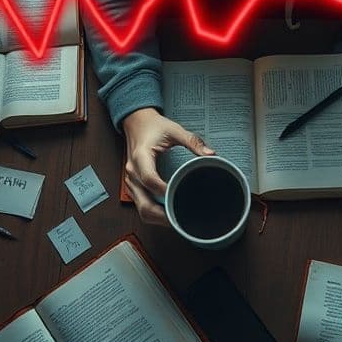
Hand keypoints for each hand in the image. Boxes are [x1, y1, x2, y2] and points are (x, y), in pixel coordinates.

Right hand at [122, 108, 214, 225]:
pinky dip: (153, 212)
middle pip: (143, 203)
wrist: (136, 122)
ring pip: (141, 208)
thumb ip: (193, 141)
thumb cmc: (153, 126)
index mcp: (141, 157)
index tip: (182, 196)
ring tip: (177, 219)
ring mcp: (131, 180)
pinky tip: (168, 213)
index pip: (151, 181)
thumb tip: (210, 154)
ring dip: (158, 217)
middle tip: (182, 219)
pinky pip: (140, 204)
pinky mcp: (133, 185)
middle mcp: (132, 172)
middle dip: (162, 215)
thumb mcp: (174, 130)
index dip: (166, 192)